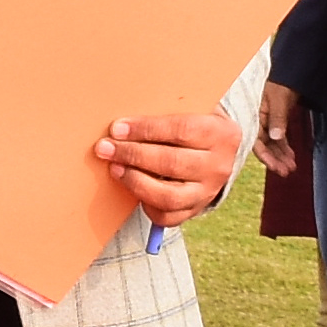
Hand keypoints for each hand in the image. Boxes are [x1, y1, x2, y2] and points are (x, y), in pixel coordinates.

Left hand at [97, 108, 240, 230]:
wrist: (217, 151)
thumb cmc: (193, 126)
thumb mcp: (191, 110)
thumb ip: (165, 111)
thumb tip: (124, 121)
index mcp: (222, 134)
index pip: (181, 130)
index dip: (145, 129)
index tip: (117, 128)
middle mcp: (219, 166)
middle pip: (172, 163)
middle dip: (133, 155)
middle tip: (105, 148)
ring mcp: (208, 192)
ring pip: (168, 195)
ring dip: (135, 182)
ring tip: (114, 168)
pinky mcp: (195, 209)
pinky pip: (166, 216)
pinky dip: (145, 204)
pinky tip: (130, 188)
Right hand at [257, 82, 301, 178]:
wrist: (290, 73)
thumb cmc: (281, 82)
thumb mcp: (278, 100)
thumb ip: (277, 118)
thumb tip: (276, 137)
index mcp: (252, 115)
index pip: (256, 141)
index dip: (265, 155)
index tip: (275, 167)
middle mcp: (256, 122)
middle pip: (264, 146)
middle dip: (275, 160)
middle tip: (286, 171)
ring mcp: (265, 123)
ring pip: (272, 144)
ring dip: (281, 156)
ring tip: (291, 167)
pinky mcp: (274, 123)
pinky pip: (277, 139)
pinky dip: (284, 148)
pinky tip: (291, 157)